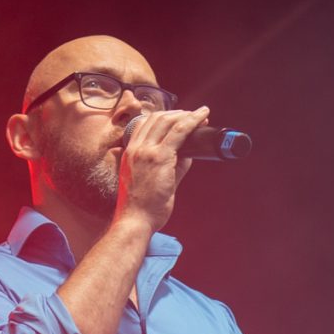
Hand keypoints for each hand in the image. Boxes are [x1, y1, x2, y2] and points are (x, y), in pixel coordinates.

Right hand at [115, 105, 207, 233]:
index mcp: (130, 153)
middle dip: (177, 113)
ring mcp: (146, 151)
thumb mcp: (152, 181)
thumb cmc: (142, 208)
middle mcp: (136, 148)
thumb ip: (170, 165)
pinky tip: (203, 117)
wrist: (135, 220)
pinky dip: (192, 121)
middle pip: (157, 118)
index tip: (178, 118)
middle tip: (194, 116)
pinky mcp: (159, 157)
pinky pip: (179, 131)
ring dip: (187, 114)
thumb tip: (187, 154)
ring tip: (201, 114)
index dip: (163, 116)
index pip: (144, 124)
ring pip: (168, 121)